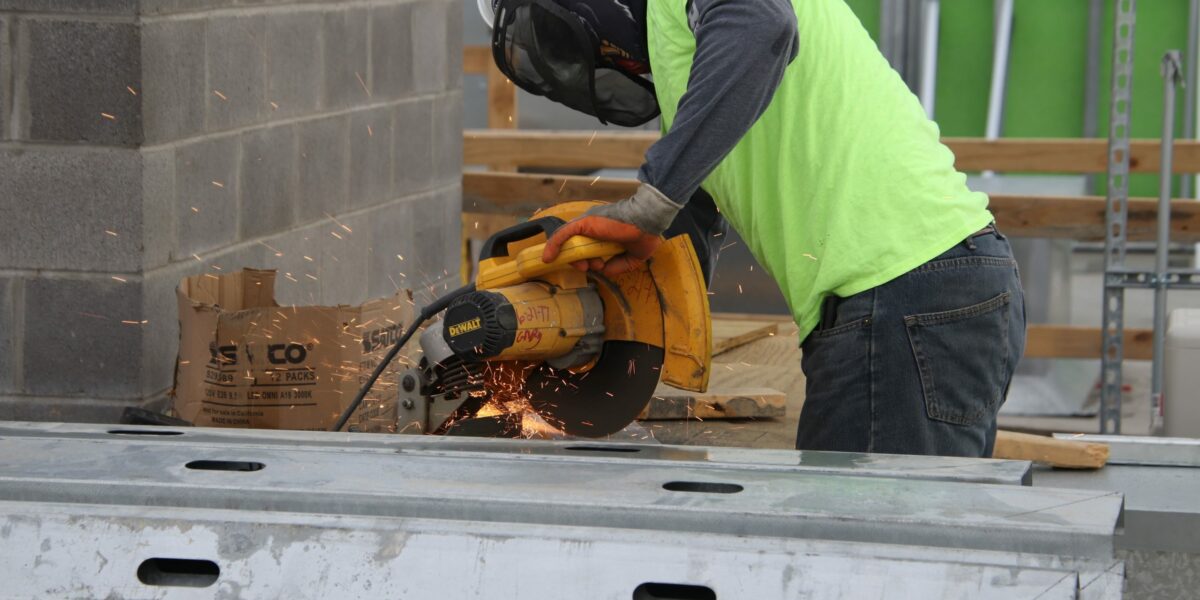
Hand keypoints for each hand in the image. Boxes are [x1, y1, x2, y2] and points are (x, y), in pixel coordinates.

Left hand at [542, 183, 680, 276]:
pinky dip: (553, 246)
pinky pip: (563, 234)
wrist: (648, 222)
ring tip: (581, 265)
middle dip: (578, 259)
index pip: (586, 245)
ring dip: (571, 256)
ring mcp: (587, 224)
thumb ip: (618, 265)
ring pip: (568, 240)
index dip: (587, 259)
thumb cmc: (644, 235)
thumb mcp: (632, 257)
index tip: (596, 266)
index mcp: (604, 232)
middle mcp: (593, 227)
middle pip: (575, 243)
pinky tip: (548, 258)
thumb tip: (603, 271)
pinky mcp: (583, 224)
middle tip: (587, 267)